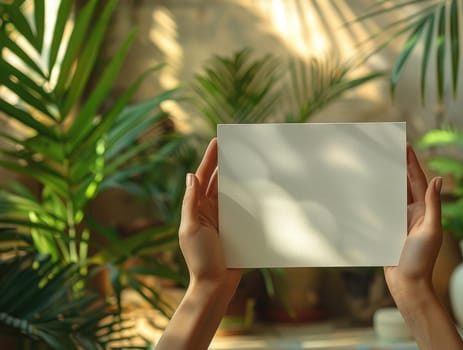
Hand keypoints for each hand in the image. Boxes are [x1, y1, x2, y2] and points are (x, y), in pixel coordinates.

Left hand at [179, 138, 240, 290]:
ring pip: (233, 194)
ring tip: (251, 163)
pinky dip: (251, 199)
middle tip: (238, 147)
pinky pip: (245, 210)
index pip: (202, 178)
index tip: (217, 141)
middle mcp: (210, 211)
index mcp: (197, 209)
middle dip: (226, 164)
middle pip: (218, 182)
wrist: (215, 285)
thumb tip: (191, 176)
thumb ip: (191, 203)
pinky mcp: (237, 230)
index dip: (209, 159)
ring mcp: (224, 220)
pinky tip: (261, 190)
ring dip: (240, 180)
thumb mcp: (191, 229)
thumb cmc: (199, 259)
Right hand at [384, 145, 442, 299]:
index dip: (412, 162)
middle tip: (389, 147)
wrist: (408, 285)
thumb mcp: (431, 231)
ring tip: (377, 162)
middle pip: (404, 183)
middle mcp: (413, 213)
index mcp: (425, 210)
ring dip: (386, 179)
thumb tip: (438, 179)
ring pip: (392, 194)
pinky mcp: (389, 231)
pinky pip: (382, 209)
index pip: (418, 180)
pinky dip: (376, 198)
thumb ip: (433, 205)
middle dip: (398, 165)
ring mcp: (400, 221)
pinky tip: (367, 189)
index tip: (405, 145)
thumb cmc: (422, 260)